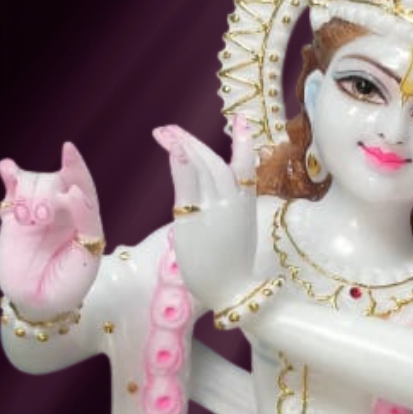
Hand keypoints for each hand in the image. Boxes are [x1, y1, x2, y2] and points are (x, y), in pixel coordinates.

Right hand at [0, 144, 103, 317]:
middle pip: (54, 180)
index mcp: (84, 217)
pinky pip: (12, 189)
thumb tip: (73, 191)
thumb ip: (86, 221)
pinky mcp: (13, 217)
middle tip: (41, 217)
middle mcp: (61, 210)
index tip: (68, 150)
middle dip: (46, 193)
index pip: (82, 185)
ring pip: (32, 182)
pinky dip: (10, 175)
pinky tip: (7, 169)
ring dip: (27, 193)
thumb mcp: (87, 254)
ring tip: (27, 219)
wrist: (39, 302)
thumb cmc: (70, 281)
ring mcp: (36, 211)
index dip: (76, 167)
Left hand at [156, 116, 256, 312]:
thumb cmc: (232, 267)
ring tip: (166, 132)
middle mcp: (233, 204)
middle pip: (216, 163)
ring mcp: (215, 210)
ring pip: (202, 168)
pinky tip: (173, 148)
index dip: (244, 143)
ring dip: (184, 145)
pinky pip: (186, 187)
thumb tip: (205, 198)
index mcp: (245, 206)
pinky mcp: (194, 221)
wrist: (233, 292)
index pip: (246, 167)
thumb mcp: (235, 233)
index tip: (243, 121)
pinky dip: (181, 164)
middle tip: (174, 129)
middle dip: (195, 143)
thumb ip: (224, 210)